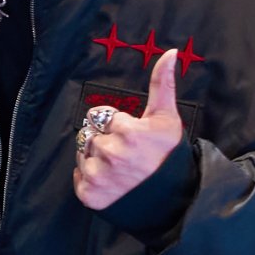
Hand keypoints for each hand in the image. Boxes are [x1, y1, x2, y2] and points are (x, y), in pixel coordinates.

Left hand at [73, 48, 185, 209]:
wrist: (175, 201)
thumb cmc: (170, 157)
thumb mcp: (167, 118)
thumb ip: (162, 84)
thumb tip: (171, 52)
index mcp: (127, 132)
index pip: (100, 116)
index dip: (115, 125)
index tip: (131, 137)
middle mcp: (110, 153)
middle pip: (89, 135)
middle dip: (105, 140)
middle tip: (127, 155)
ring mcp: (99, 176)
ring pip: (82, 154)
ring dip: (96, 159)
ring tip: (121, 169)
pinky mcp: (90, 195)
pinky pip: (78, 177)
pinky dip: (90, 180)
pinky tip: (112, 182)